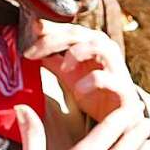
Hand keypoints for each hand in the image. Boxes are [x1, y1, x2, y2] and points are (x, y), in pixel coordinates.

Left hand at [23, 19, 141, 122]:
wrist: (120, 121)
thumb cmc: (95, 94)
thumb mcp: (69, 75)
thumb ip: (53, 60)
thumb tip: (31, 47)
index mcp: (91, 44)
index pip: (67, 29)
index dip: (46, 31)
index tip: (26, 41)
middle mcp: (105, 50)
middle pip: (78, 33)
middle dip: (52, 40)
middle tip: (31, 52)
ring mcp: (116, 67)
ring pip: (98, 45)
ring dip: (76, 52)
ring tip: (63, 67)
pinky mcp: (123, 88)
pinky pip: (106, 77)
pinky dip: (89, 81)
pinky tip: (78, 90)